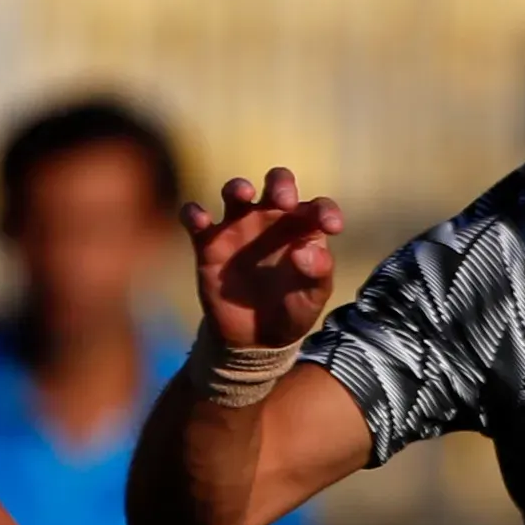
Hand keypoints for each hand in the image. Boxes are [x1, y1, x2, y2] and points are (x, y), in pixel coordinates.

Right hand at [184, 167, 347, 350]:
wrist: (255, 339)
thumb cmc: (291, 311)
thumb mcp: (312, 297)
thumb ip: (317, 272)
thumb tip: (303, 251)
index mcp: (302, 229)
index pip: (317, 208)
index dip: (325, 211)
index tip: (331, 227)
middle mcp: (271, 220)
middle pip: (276, 184)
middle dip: (280, 184)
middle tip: (283, 201)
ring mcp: (239, 228)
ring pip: (235, 192)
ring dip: (238, 187)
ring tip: (242, 195)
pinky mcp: (209, 245)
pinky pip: (196, 220)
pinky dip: (193, 213)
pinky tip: (199, 220)